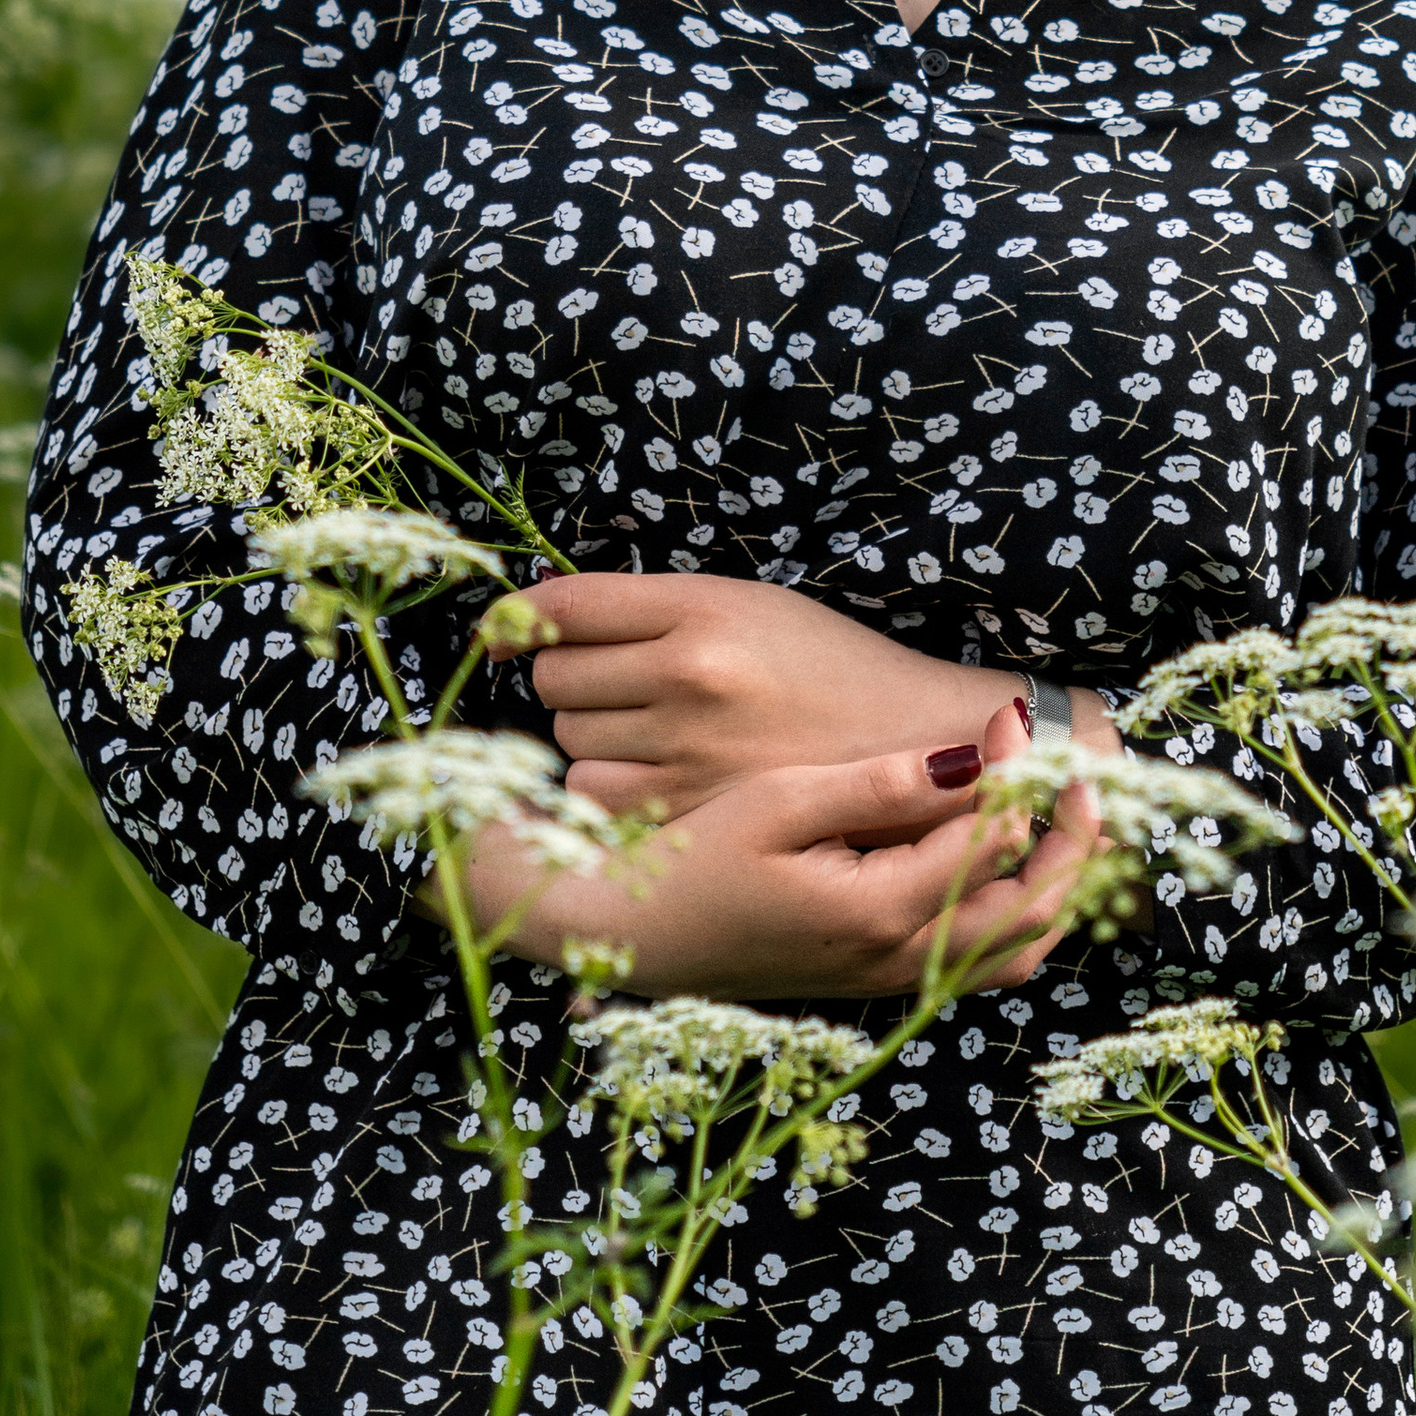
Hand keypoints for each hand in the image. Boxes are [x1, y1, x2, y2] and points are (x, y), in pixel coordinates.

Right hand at [448, 691, 1106, 1000]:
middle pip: (1036, 907)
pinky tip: (1004, 858)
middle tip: (1072, 763)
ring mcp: (896, 980)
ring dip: (1056, 881)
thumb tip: (972, 760)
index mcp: (881, 913)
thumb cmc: (695, 860)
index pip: (995, 839)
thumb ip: (880, 785)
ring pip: (1020, 946)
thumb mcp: (780, 802)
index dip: (1018, 769)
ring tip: (1058, 809)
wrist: (635, 940)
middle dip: (1074, 834)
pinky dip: (1018, 913)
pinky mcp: (882, 980)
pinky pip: (983, 961)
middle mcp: (903, 961)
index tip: (1006, 710)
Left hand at [523, 570, 1023, 816]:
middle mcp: (691, 674)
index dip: (519, 618)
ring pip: (568, 738)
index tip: (503, 630)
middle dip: (568, 676)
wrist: (913, 741)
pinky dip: (605, 788)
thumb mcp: (747, 604)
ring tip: (647, 730)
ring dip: (587, 734)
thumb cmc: (825, 666)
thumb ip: (649, 608)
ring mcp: (690, 749)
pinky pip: (594, 796)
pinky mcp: (695, 812)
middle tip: (615, 682)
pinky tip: (651, 775)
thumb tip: (533, 614)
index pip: (565, 605)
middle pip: (555, 674)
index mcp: (703, 607)